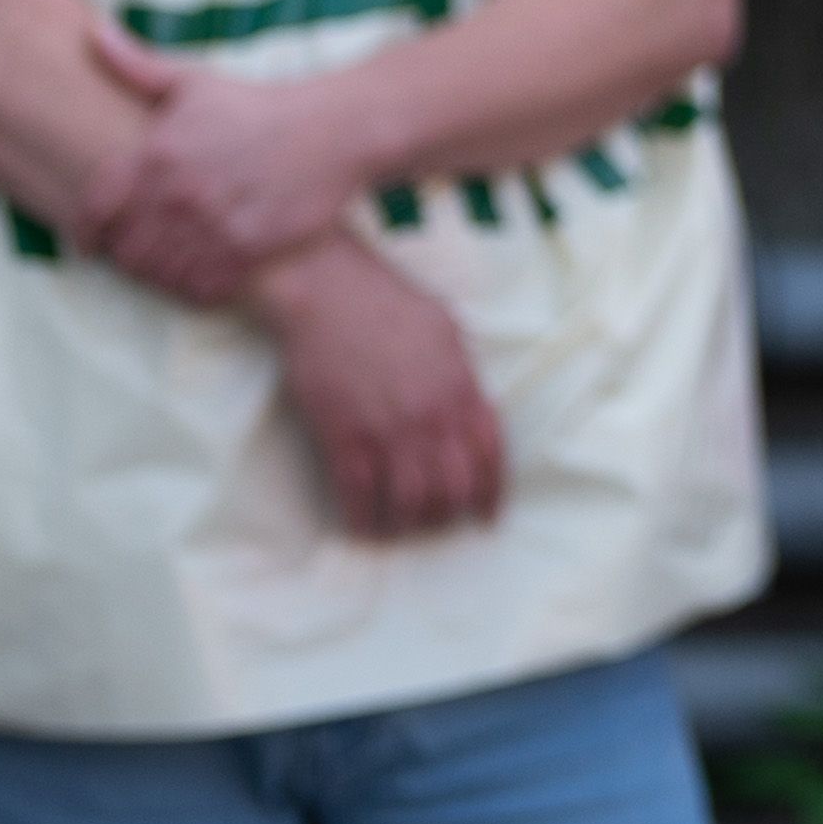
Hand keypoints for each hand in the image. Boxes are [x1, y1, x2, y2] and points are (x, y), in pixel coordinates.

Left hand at [82, 31, 374, 307]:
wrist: (337, 131)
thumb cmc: (261, 106)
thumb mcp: (196, 82)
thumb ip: (137, 65)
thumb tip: (91, 33)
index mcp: (158, 153)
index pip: (96, 209)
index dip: (85, 231)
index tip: (89, 240)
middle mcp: (181, 192)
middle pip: (125, 249)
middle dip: (123, 255)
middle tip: (133, 253)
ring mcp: (216, 223)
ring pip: (160, 271)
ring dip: (157, 273)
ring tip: (165, 264)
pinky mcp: (250, 248)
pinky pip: (202, 285)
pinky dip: (193, 287)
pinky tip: (199, 272)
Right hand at [252, 237, 504, 538]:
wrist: (330, 295)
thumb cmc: (389, 304)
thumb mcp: (448, 332)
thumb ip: (463, 375)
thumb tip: (470, 408)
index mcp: (462, 388)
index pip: (490, 455)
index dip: (492, 493)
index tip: (488, 516)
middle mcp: (432, 415)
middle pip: (453, 488)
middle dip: (448, 515)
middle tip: (437, 523)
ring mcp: (388, 429)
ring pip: (410, 501)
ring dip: (408, 524)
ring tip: (401, 529)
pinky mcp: (344, 437)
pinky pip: (359, 495)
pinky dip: (364, 520)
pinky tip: (362, 527)